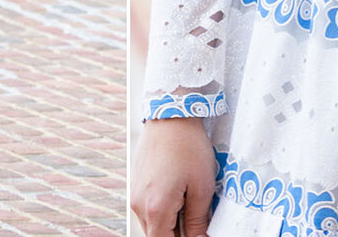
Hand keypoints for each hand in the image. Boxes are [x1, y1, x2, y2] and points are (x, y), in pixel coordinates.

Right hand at [128, 116, 215, 236]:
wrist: (171, 113)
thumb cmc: (189, 147)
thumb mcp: (202, 187)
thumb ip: (197, 220)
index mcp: (156, 209)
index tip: (196, 236)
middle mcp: (139, 204)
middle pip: (156, 235)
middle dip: (176, 234)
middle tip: (195, 223)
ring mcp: (135, 193)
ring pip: (151, 223)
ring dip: (168, 223)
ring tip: (188, 204)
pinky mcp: (136, 183)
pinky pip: (147, 207)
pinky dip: (162, 210)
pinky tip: (178, 194)